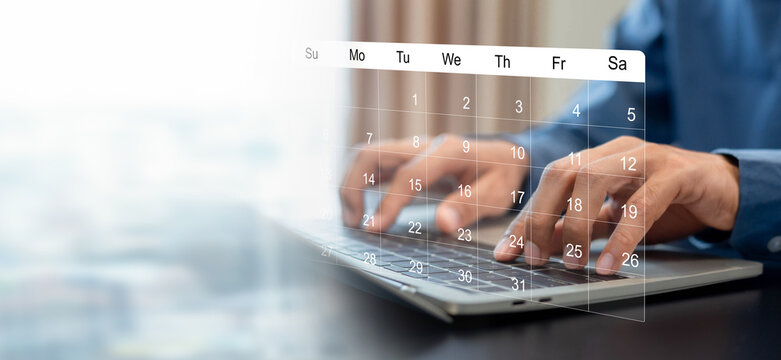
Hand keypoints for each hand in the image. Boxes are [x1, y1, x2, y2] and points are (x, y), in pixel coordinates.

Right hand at [340, 134, 527, 233]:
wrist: (505, 156)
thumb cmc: (501, 176)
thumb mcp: (496, 194)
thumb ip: (469, 207)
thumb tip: (445, 223)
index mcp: (448, 151)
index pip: (407, 175)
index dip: (388, 203)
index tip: (374, 229)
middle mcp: (423, 144)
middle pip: (372, 154)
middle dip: (353, 187)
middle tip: (353, 223)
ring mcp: (411, 148)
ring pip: (366, 156)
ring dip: (350, 184)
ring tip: (352, 218)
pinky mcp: (404, 157)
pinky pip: (372, 163)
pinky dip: (358, 183)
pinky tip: (359, 208)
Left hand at [493, 136, 739, 274]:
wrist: (727, 189)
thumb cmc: (667, 202)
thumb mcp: (614, 219)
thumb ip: (579, 227)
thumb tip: (540, 245)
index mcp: (596, 159)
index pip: (547, 184)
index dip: (524, 219)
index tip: (505, 252)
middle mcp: (615, 152)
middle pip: (561, 174)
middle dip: (540, 218)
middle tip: (534, 259)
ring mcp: (645, 158)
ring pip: (594, 181)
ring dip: (575, 226)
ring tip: (572, 264)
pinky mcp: (677, 172)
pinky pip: (642, 204)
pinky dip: (622, 238)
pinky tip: (610, 265)